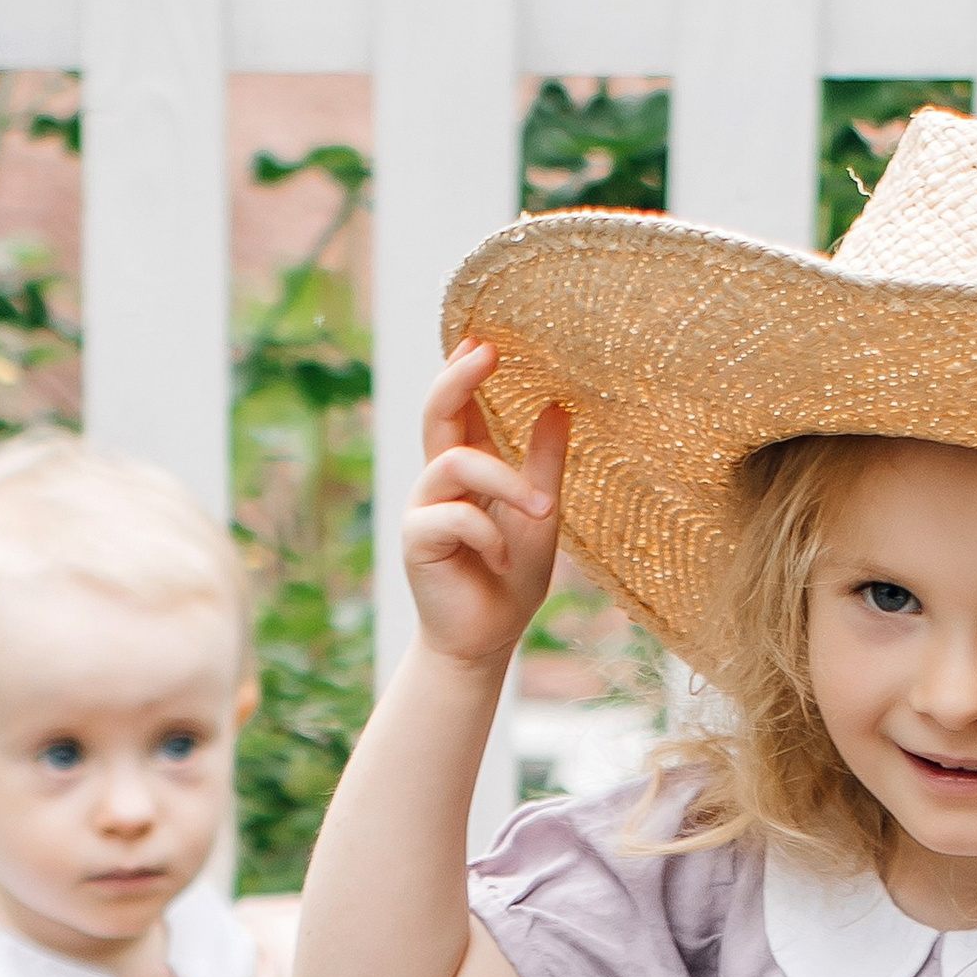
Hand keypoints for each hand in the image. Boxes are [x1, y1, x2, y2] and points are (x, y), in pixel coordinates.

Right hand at [406, 341, 566, 670]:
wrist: (486, 640)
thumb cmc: (512, 577)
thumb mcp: (539, 513)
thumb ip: (544, 463)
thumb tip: (559, 405)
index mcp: (466, 468)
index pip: (459, 406)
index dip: (465, 369)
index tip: (484, 337)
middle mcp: (438, 481)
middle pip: (435, 413)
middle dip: (457, 378)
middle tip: (487, 350)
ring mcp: (424, 509)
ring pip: (456, 464)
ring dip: (505, 482)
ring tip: (543, 513)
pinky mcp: (418, 542)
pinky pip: (453, 516)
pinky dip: (490, 535)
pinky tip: (506, 562)